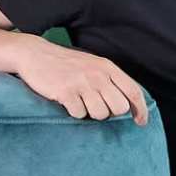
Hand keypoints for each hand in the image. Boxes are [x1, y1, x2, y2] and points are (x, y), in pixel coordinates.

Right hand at [4, 39, 150, 123]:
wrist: (34, 54)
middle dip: (110, 112)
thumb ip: (109, 80)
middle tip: (96, 105)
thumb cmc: (65, 63)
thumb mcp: (92, 65)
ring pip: (100, 114)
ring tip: (79, 101)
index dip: (140, 109)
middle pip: (119, 108)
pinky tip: (66, 100)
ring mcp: (82, 83)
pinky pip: (79, 114)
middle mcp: (98, 74)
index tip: (140, 122)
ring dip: (90, 113)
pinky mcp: (66, 92)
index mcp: (107, 67)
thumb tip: (125, 105)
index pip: (133, 91)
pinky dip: (74, 112)